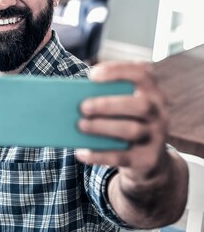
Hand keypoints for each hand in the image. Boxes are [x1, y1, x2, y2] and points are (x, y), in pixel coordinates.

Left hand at [75, 62, 169, 185]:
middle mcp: (159, 114)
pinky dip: (98, 155)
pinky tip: (81, 152)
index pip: (143, 74)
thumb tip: (73, 100)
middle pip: (140, 105)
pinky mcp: (146, 160)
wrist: (149, 160)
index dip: (119, 71)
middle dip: (109, 104)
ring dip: (102, 127)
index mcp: (153, 93)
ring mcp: (156, 138)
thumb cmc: (126, 123)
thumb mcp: (123, 109)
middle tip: (82, 106)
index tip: (92, 75)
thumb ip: (107, 99)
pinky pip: (121, 157)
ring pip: (131, 130)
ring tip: (80, 125)